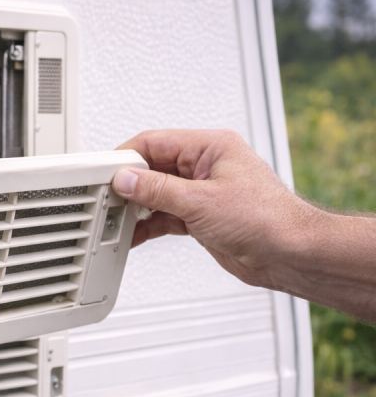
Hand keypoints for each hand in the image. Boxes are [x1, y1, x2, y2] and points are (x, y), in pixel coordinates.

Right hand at [111, 129, 320, 291]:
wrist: (292, 254)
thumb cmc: (268, 220)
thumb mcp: (201, 202)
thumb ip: (157, 190)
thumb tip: (125, 179)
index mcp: (211, 147)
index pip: (154, 142)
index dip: (126, 158)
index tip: (104, 174)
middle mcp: (206, 166)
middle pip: (152, 167)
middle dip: (129, 184)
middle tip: (107, 198)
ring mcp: (202, 191)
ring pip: (156, 193)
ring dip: (137, 207)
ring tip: (116, 219)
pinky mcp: (201, 215)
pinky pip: (164, 214)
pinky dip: (147, 225)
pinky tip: (133, 234)